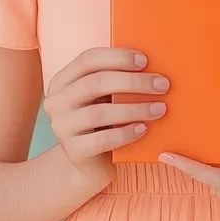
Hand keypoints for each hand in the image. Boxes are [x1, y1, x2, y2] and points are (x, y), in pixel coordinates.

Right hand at [42, 47, 169, 193]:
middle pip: (95, 83)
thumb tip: (154, 62)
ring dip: (135, 108)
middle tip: (162, 85)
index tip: (145, 61)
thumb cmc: (104, 120)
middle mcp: (57, 101)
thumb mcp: (105, 96)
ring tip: (160, 108)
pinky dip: (126, 133)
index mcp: (63, 80)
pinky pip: (102, 140)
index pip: (88, 59)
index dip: (117, 57)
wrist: (91, 163)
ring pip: (99, 113)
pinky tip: (144, 129)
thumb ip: (117, 78)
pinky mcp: (73, 151)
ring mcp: (62, 127)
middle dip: (133, 82)